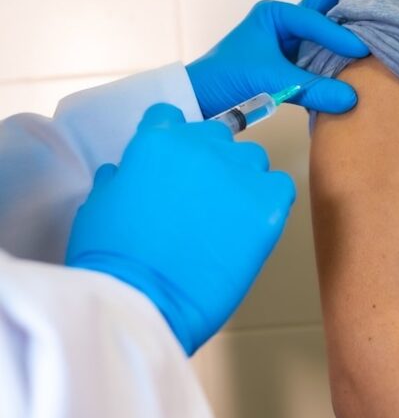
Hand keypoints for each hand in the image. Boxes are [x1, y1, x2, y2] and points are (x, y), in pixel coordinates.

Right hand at [66, 104, 295, 354]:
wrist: (145, 299)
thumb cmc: (115, 260)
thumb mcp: (99, 205)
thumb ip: (122, 177)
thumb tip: (127, 172)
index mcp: (158, 141)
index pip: (172, 118)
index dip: (174, 144)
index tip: (176, 166)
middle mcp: (202, 146)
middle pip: (218, 137)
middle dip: (210, 162)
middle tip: (201, 200)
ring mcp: (239, 174)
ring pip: (253, 160)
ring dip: (243, 181)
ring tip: (226, 218)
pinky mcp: (268, 204)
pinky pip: (281, 188)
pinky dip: (271, 201)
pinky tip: (252, 225)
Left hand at [185, 0, 375, 116]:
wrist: (204, 98)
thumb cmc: (226, 78)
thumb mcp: (270, 79)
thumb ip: (311, 88)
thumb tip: (350, 97)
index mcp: (275, 15)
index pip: (314, 19)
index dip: (338, 34)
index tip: (359, 49)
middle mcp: (285, 22)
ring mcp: (291, 39)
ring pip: (327, 17)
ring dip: (349, 1)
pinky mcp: (295, 59)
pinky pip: (327, 45)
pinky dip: (345, 35)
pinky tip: (362, 26)